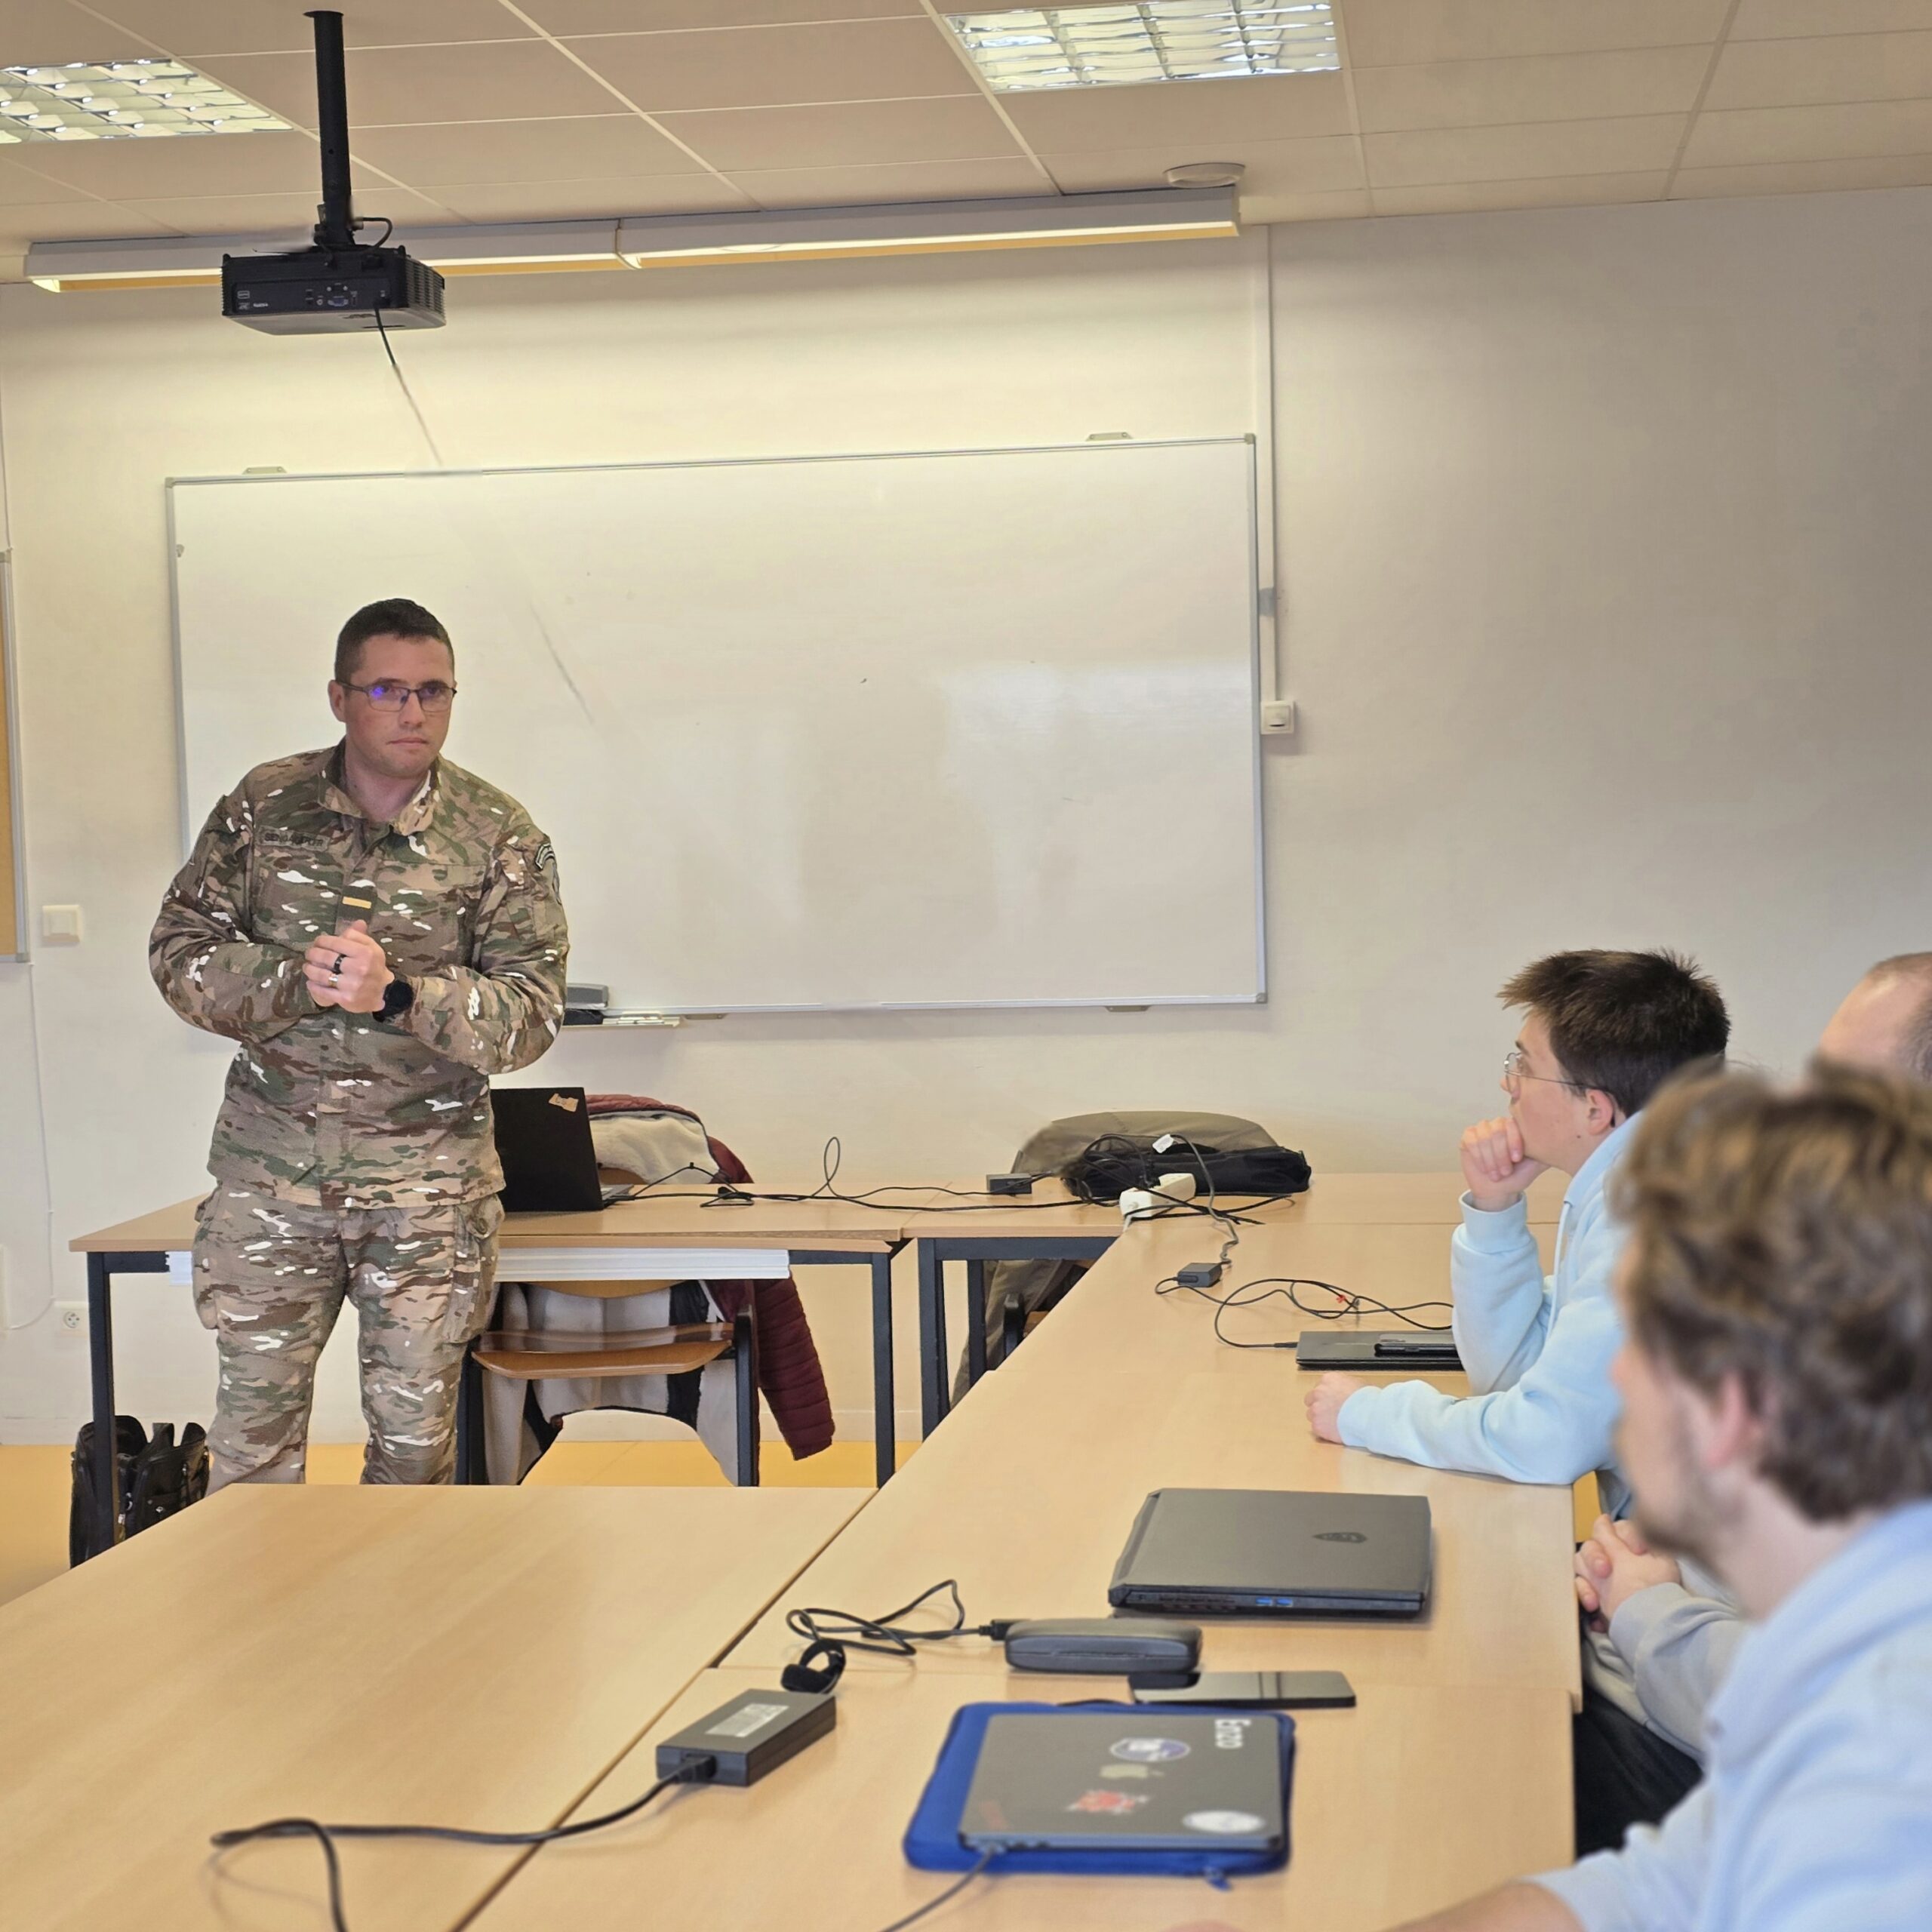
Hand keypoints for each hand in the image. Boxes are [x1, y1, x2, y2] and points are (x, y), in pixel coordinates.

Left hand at [304, 920, 391, 1014]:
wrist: (383, 993)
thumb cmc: (374, 967)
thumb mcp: (372, 948)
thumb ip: (360, 936)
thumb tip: (357, 922)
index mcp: (366, 953)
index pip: (336, 943)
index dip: (322, 941)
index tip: (317, 942)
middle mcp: (359, 968)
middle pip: (326, 957)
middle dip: (312, 954)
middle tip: (309, 954)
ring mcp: (352, 985)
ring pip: (322, 974)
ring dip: (310, 969)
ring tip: (307, 966)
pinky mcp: (345, 998)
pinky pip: (323, 991)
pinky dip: (313, 986)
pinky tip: (310, 981)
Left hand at [1304, 1371, 1364, 1443]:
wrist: (1367, 1415)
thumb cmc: (1367, 1400)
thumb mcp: (1357, 1383)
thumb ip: (1344, 1386)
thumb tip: (1345, 1390)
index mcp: (1328, 1380)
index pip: (1319, 1387)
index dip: (1326, 1396)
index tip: (1332, 1402)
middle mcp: (1318, 1392)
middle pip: (1311, 1400)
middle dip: (1320, 1406)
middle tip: (1331, 1413)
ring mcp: (1315, 1409)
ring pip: (1311, 1415)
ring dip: (1320, 1419)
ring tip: (1335, 1423)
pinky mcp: (1317, 1425)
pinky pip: (1317, 1428)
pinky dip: (1324, 1431)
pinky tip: (1335, 1431)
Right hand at [1459, 1115, 1547, 1211]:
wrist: (1498, 1190)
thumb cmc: (1516, 1177)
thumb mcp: (1535, 1165)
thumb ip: (1546, 1152)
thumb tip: (1563, 1143)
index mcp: (1515, 1128)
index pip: (1512, 1124)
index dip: (1513, 1142)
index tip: (1517, 1160)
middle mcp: (1498, 1125)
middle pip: (1497, 1131)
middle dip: (1501, 1155)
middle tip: (1505, 1172)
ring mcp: (1481, 1130)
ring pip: (1484, 1137)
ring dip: (1490, 1159)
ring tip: (1495, 1174)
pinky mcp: (1467, 1138)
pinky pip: (1471, 1141)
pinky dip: (1478, 1157)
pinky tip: (1484, 1167)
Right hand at [1574, 1514, 1680, 1629]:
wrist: (1655, 1623)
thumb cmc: (1659, 1589)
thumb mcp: (1662, 1561)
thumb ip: (1647, 1538)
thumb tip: (1639, 1525)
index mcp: (1626, 1544)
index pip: (1617, 1527)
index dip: (1625, 1535)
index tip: (1638, 1551)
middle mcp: (1609, 1554)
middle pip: (1592, 1542)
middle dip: (1595, 1554)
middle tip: (1606, 1570)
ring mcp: (1597, 1573)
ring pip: (1579, 1560)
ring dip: (1587, 1574)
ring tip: (1597, 1593)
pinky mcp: (1590, 1591)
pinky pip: (1578, 1585)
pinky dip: (1584, 1594)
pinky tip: (1594, 1606)